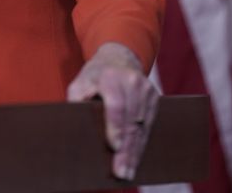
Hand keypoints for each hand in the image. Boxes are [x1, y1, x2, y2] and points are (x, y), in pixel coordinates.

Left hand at [68, 42, 159, 180]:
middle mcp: (132, 81)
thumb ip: (77, 101)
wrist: (118, 59)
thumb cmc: (94, 76)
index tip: (114, 146)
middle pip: (130, 120)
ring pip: (141, 126)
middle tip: (121, 171)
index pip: (116, 104)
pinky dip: (142, 143)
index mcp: (110, 76)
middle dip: (126, 149)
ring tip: (128, 171)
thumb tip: (76, 124)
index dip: (115, 127)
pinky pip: (149, 125)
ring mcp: (146, 89)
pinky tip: (136, 158)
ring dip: (135, 151)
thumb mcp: (79, 83)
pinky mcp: (154, 97)